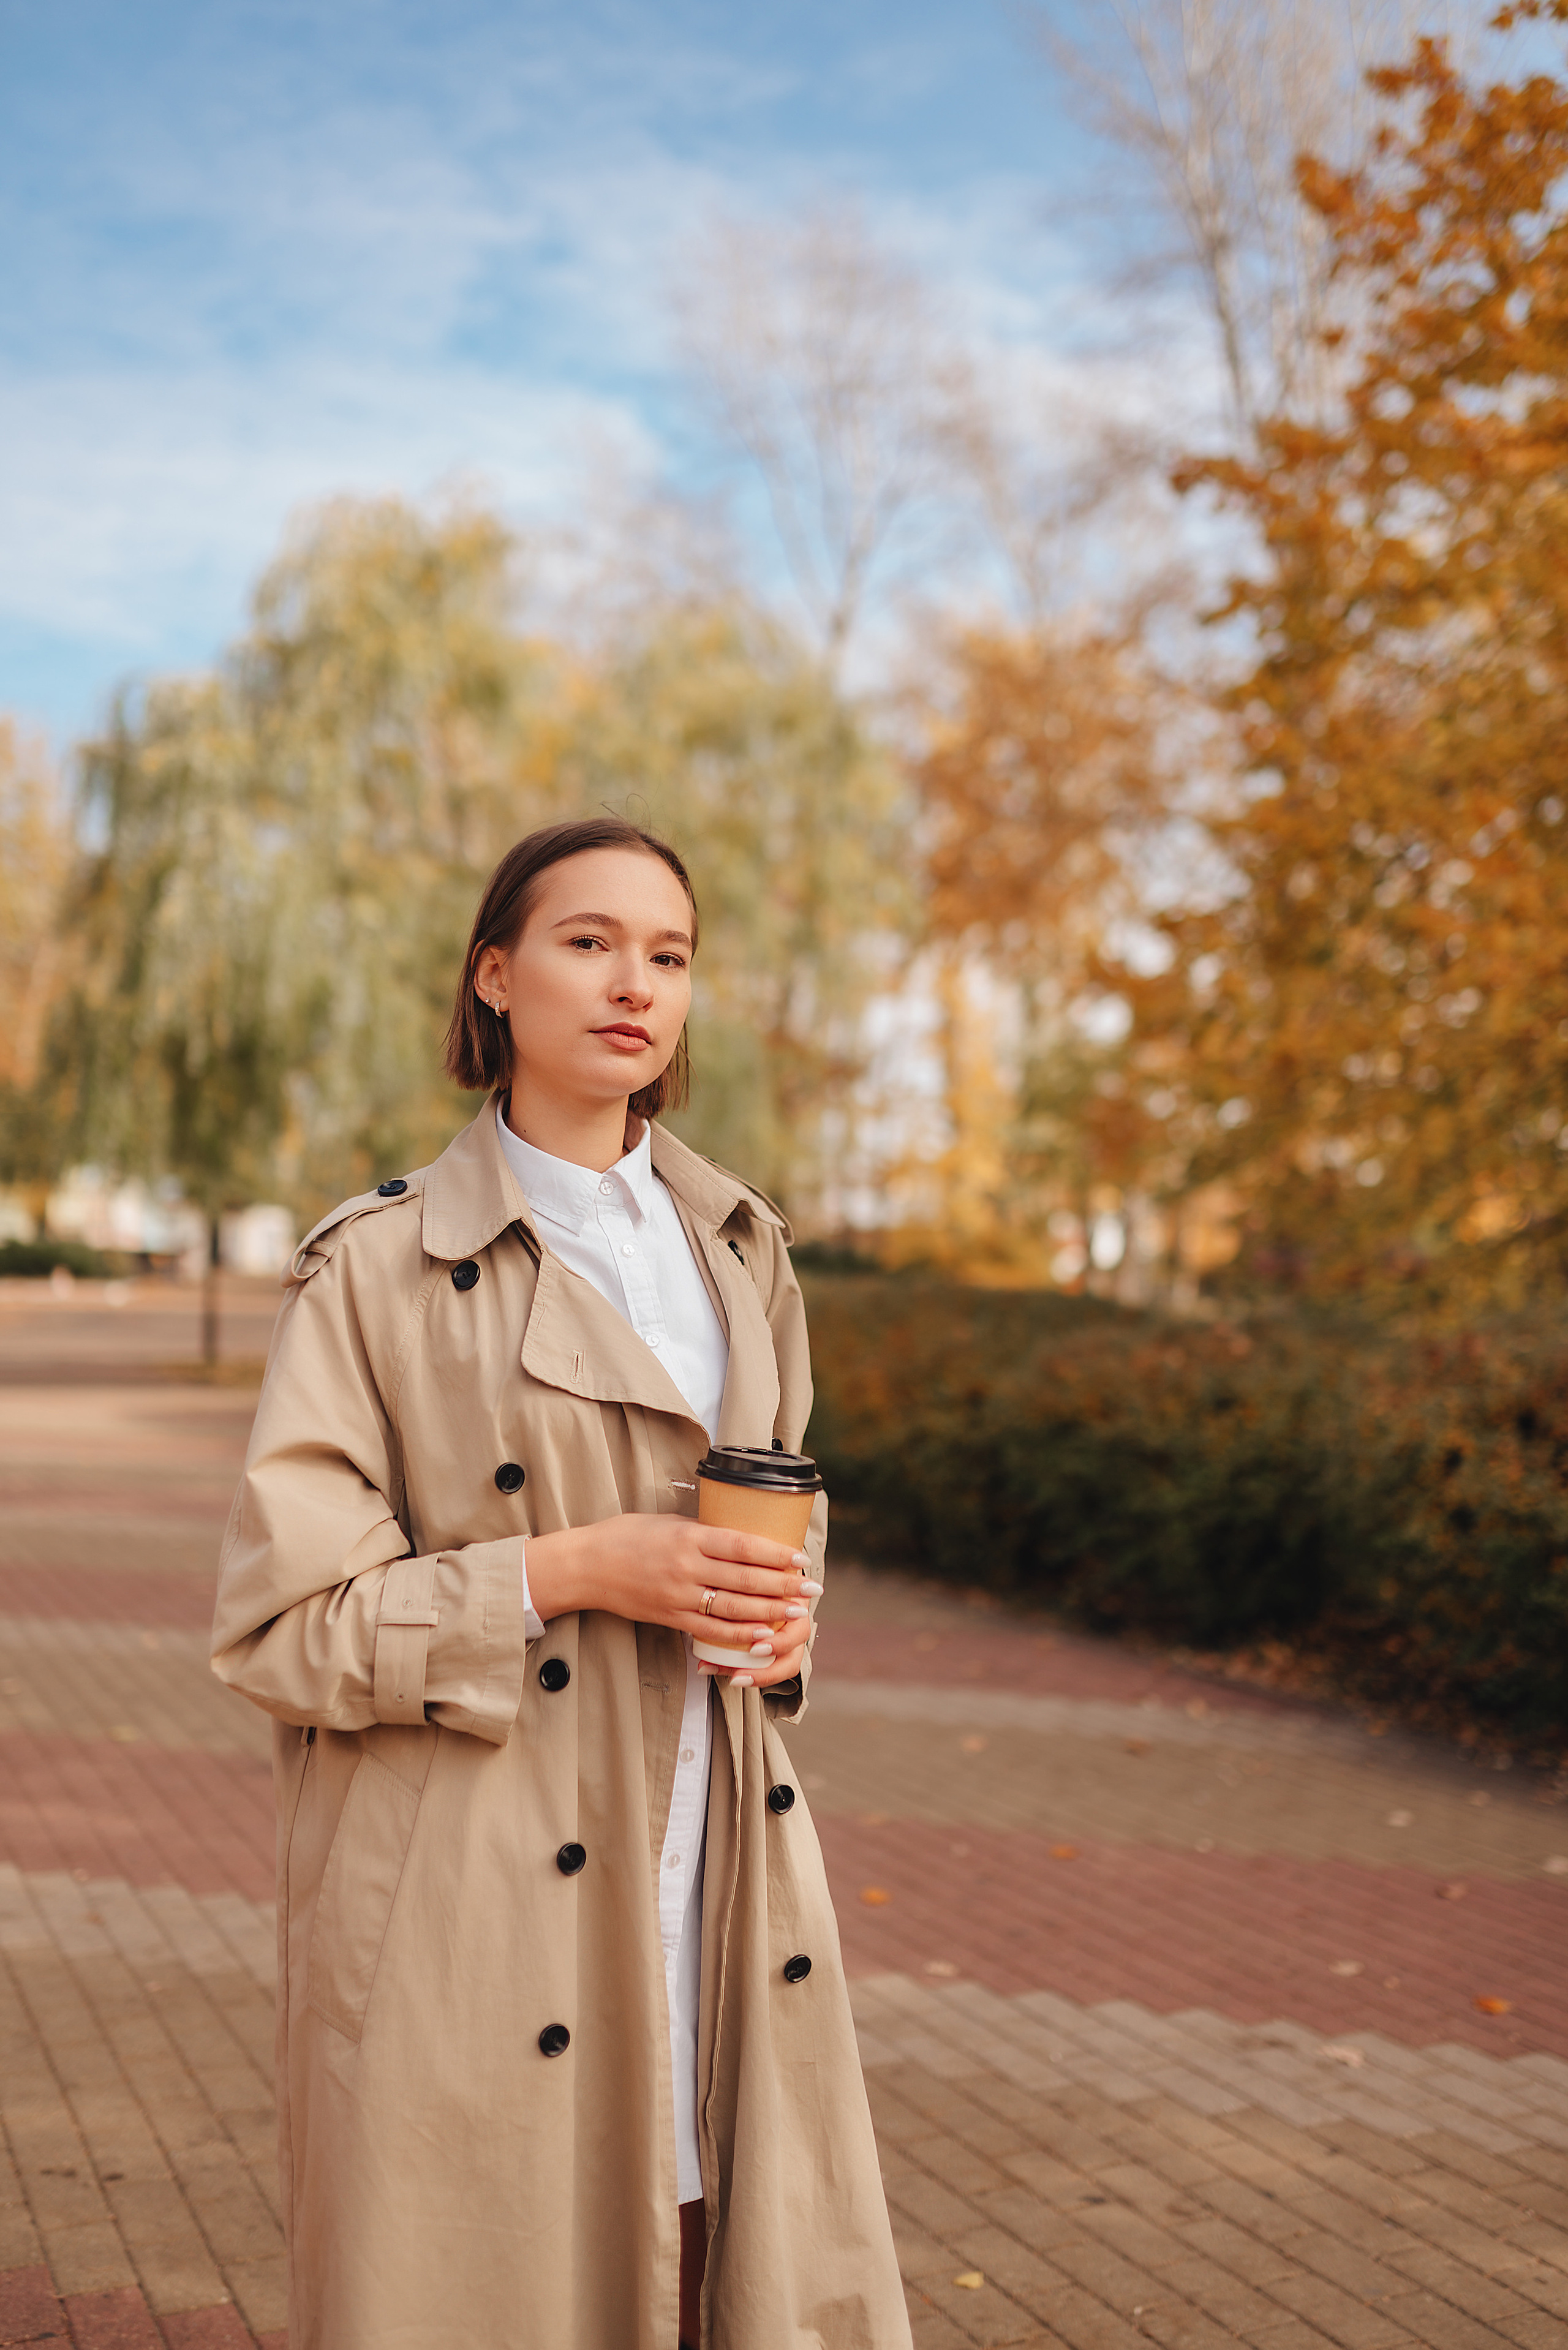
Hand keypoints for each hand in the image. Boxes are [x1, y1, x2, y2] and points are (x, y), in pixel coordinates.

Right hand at [523, 1514, 819, 1683]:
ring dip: (769, 1612)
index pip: (742, 1546)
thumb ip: (703, 1531)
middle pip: (745, 1579)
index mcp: (688, 1537)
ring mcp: (678, 1596)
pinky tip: (762, 1638)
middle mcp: (686, 1567)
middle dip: (783, 1585)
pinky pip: (710, 1631)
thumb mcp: (667, 1521)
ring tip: (797, 1611)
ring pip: (733, 1608)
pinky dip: (738, 1637)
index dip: (775, 1553)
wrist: (586, 1566)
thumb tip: (740, 1537)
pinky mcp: (670, 1618)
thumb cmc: (626, 1536)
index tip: (800, 1558)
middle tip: (812, 1588)